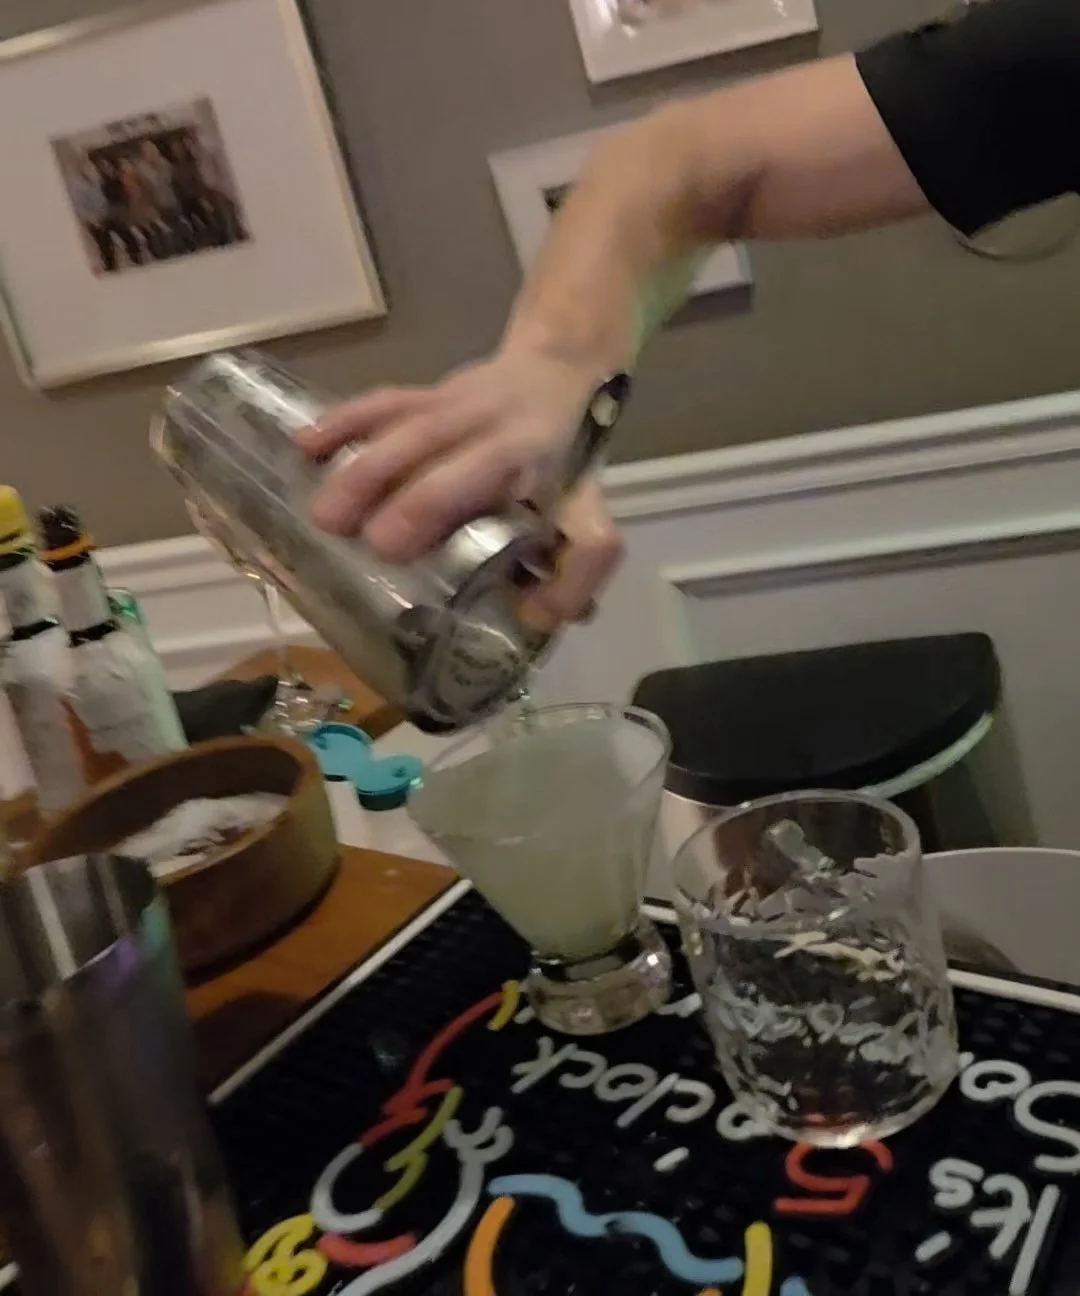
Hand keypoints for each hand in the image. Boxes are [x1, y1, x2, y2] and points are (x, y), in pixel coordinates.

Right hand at [297, 348, 624, 629]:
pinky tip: (304, 447)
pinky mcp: (427, 392)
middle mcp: (489, 426)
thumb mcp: (592, 516)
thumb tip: (537, 619)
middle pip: (435, 447)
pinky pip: (384, 402)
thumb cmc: (568, 464)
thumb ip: (578, 572)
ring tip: (321, 514)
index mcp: (529, 460)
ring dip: (360, 467)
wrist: (562, 373)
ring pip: (403, 425)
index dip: (441, 508)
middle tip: (350, 538)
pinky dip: (343, 420)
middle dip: (392, 490)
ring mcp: (455, 404)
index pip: (494, 479)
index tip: (395, 548)